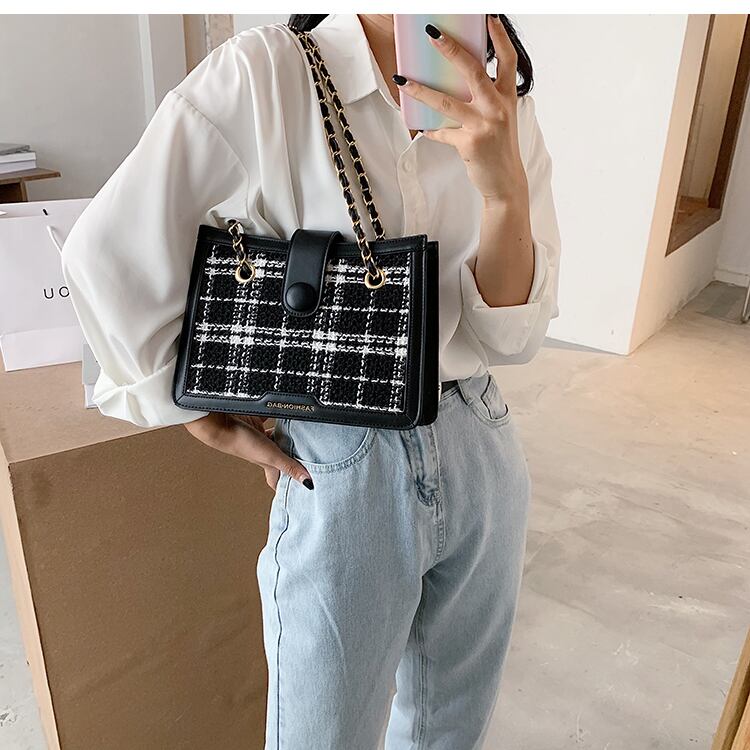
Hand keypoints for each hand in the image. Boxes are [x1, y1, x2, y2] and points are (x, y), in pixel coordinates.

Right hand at [184, 412, 313, 491]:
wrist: (222, 423)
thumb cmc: (241, 443)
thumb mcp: (272, 457)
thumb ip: (290, 467)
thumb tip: (308, 483)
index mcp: (267, 464)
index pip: (276, 479)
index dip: (284, 485)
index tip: (296, 488)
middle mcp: (264, 451)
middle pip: (279, 457)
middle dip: (290, 457)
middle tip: (305, 456)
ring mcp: (260, 436)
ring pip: (276, 438)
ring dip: (286, 436)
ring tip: (300, 434)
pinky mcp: (256, 421)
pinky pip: (269, 420)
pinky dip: (278, 417)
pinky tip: (285, 413)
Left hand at [393, 15, 527, 205]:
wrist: (505, 181)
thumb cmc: (499, 148)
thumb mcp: (499, 118)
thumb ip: (484, 99)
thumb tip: (453, 84)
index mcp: (508, 97)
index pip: (508, 59)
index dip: (499, 37)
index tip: (488, 17)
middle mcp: (498, 107)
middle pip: (474, 71)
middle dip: (451, 49)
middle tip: (431, 33)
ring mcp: (484, 125)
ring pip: (447, 102)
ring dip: (421, 90)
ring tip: (402, 80)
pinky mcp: (470, 143)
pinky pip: (442, 133)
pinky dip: (431, 131)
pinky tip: (422, 128)